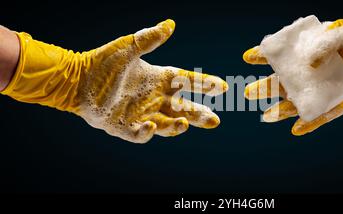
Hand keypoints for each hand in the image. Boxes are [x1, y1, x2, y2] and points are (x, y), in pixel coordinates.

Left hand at [2, 19, 227, 142]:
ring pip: (165, 124)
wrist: (76, 79)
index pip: (186, 82)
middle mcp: (153, 98)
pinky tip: (149, 126)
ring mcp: (140, 114)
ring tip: (185, 123)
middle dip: (198, 115)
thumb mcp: (127, 47)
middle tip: (214, 121)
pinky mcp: (124, 127)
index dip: (204, 84)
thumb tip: (170, 24)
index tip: (222, 87)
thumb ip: (149, 39)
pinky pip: (138, 134)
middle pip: (182, 108)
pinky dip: (146, 132)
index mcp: (157, 79)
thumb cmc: (102, 62)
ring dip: (176, 126)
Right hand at [243, 0, 342, 135]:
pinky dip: (309, 123)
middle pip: (281, 83)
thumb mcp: (341, 31)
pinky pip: (320, 115)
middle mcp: (310, 72)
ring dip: (280, 111)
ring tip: (264, 117)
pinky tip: (295, 130)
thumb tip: (308, 65)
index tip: (249, 57)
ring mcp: (322, 88)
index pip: (280, 56)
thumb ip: (322, 43)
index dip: (263, 56)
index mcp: (307, 53)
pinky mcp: (337, 102)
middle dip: (263, 89)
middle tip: (247, 93)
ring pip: (295, 102)